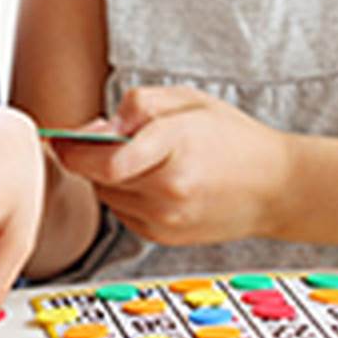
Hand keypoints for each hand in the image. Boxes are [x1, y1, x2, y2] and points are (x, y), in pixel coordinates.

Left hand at [52, 87, 291, 245]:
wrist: (277, 188)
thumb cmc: (234, 137)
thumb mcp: (189, 100)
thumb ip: (140, 105)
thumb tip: (99, 127)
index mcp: (175, 147)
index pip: (104, 158)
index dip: (73, 147)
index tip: (60, 137)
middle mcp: (168, 190)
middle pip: (98, 177)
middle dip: (87, 157)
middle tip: (96, 139)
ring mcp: (166, 219)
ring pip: (107, 195)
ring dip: (107, 176)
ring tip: (136, 158)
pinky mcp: (164, 237)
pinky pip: (123, 212)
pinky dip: (124, 195)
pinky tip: (150, 180)